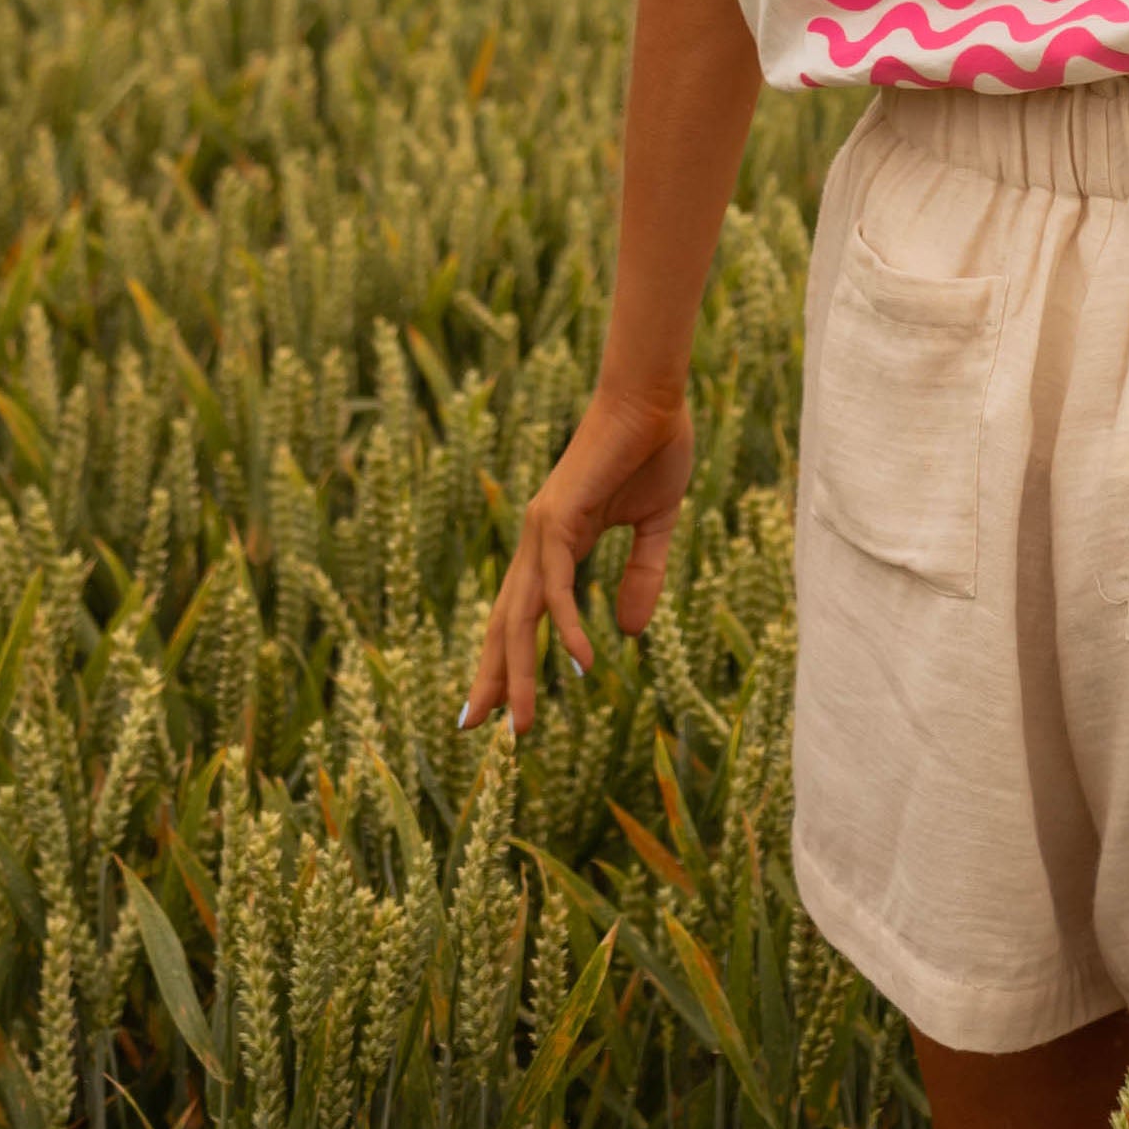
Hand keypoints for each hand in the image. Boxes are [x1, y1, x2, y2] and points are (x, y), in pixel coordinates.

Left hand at [463, 382, 695, 732]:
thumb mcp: (653, 526)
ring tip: (521, 725)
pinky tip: (582, 662)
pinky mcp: (560, 518)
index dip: (506, 658)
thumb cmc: (652, 449)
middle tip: (475, 730)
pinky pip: (558, 586)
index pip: (521, 612)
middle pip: (505, 623)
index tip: (493, 706)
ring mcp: (543, 529)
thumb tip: (630, 633)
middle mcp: (538, 540)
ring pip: (521, 616)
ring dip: (519, 673)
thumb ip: (642, 576)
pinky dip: (568, 626)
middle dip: (491, 679)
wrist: (653, 398)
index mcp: (554, 542)